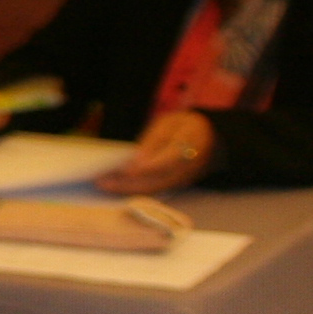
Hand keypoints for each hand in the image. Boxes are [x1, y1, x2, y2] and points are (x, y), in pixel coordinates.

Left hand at [101, 110, 215, 195]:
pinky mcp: (176, 185)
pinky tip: (116, 186)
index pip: (166, 161)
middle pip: (156, 180)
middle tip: (101, 181)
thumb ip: (154, 140)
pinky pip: (154, 190)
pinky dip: (134, 190)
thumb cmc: (185, 126)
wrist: (211, 139)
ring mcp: (182, 180)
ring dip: (127, 189)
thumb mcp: (169, 123)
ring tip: (103, 185)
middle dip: (127, 183)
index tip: (123, 170)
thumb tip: (137, 159)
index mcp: (190, 146)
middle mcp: (187, 169)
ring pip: (153, 189)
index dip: (144, 167)